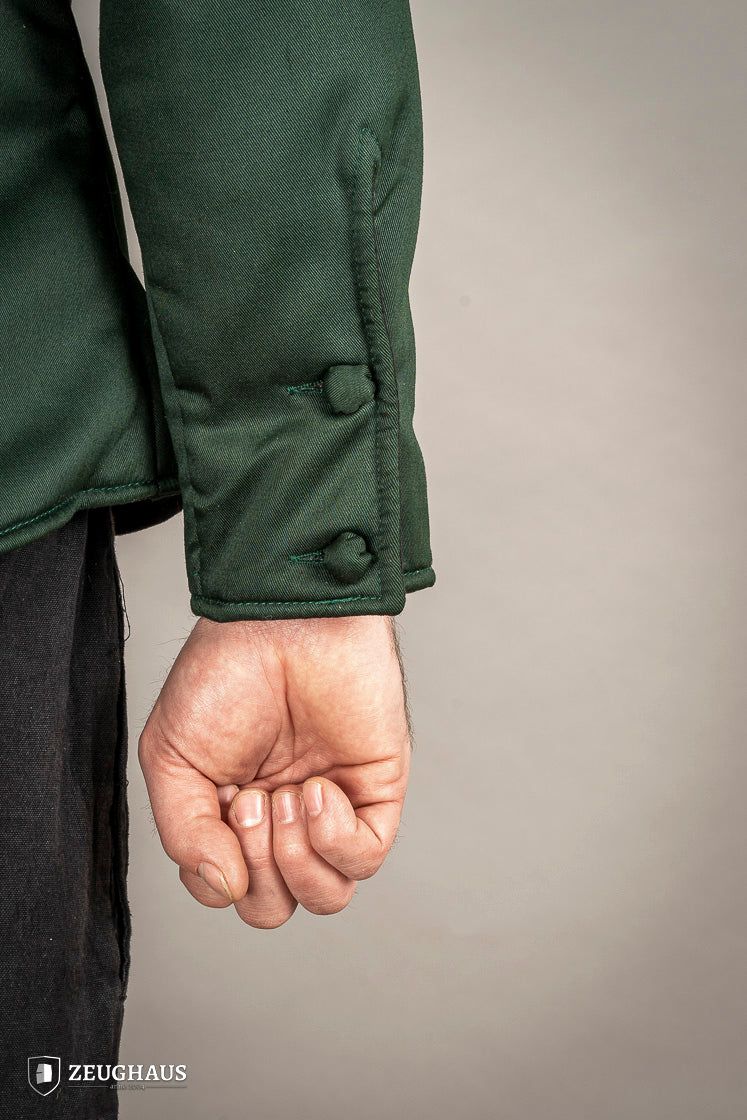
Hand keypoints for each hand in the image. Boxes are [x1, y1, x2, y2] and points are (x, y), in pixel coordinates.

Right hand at [138, 615, 411, 927]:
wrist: (281, 620)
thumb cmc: (224, 673)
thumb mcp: (174, 759)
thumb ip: (186, 835)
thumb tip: (224, 889)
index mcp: (233, 814)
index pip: (228, 889)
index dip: (218, 870)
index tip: (221, 803)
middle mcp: (284, 819)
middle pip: (274, 904)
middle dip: (258, 868)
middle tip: (253, 799)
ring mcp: (333, 807)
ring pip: (325, 895)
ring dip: (296, 859)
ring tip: (287, 795)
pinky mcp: (376, 791)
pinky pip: (365, 858)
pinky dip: (335, 838)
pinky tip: (318, 789)